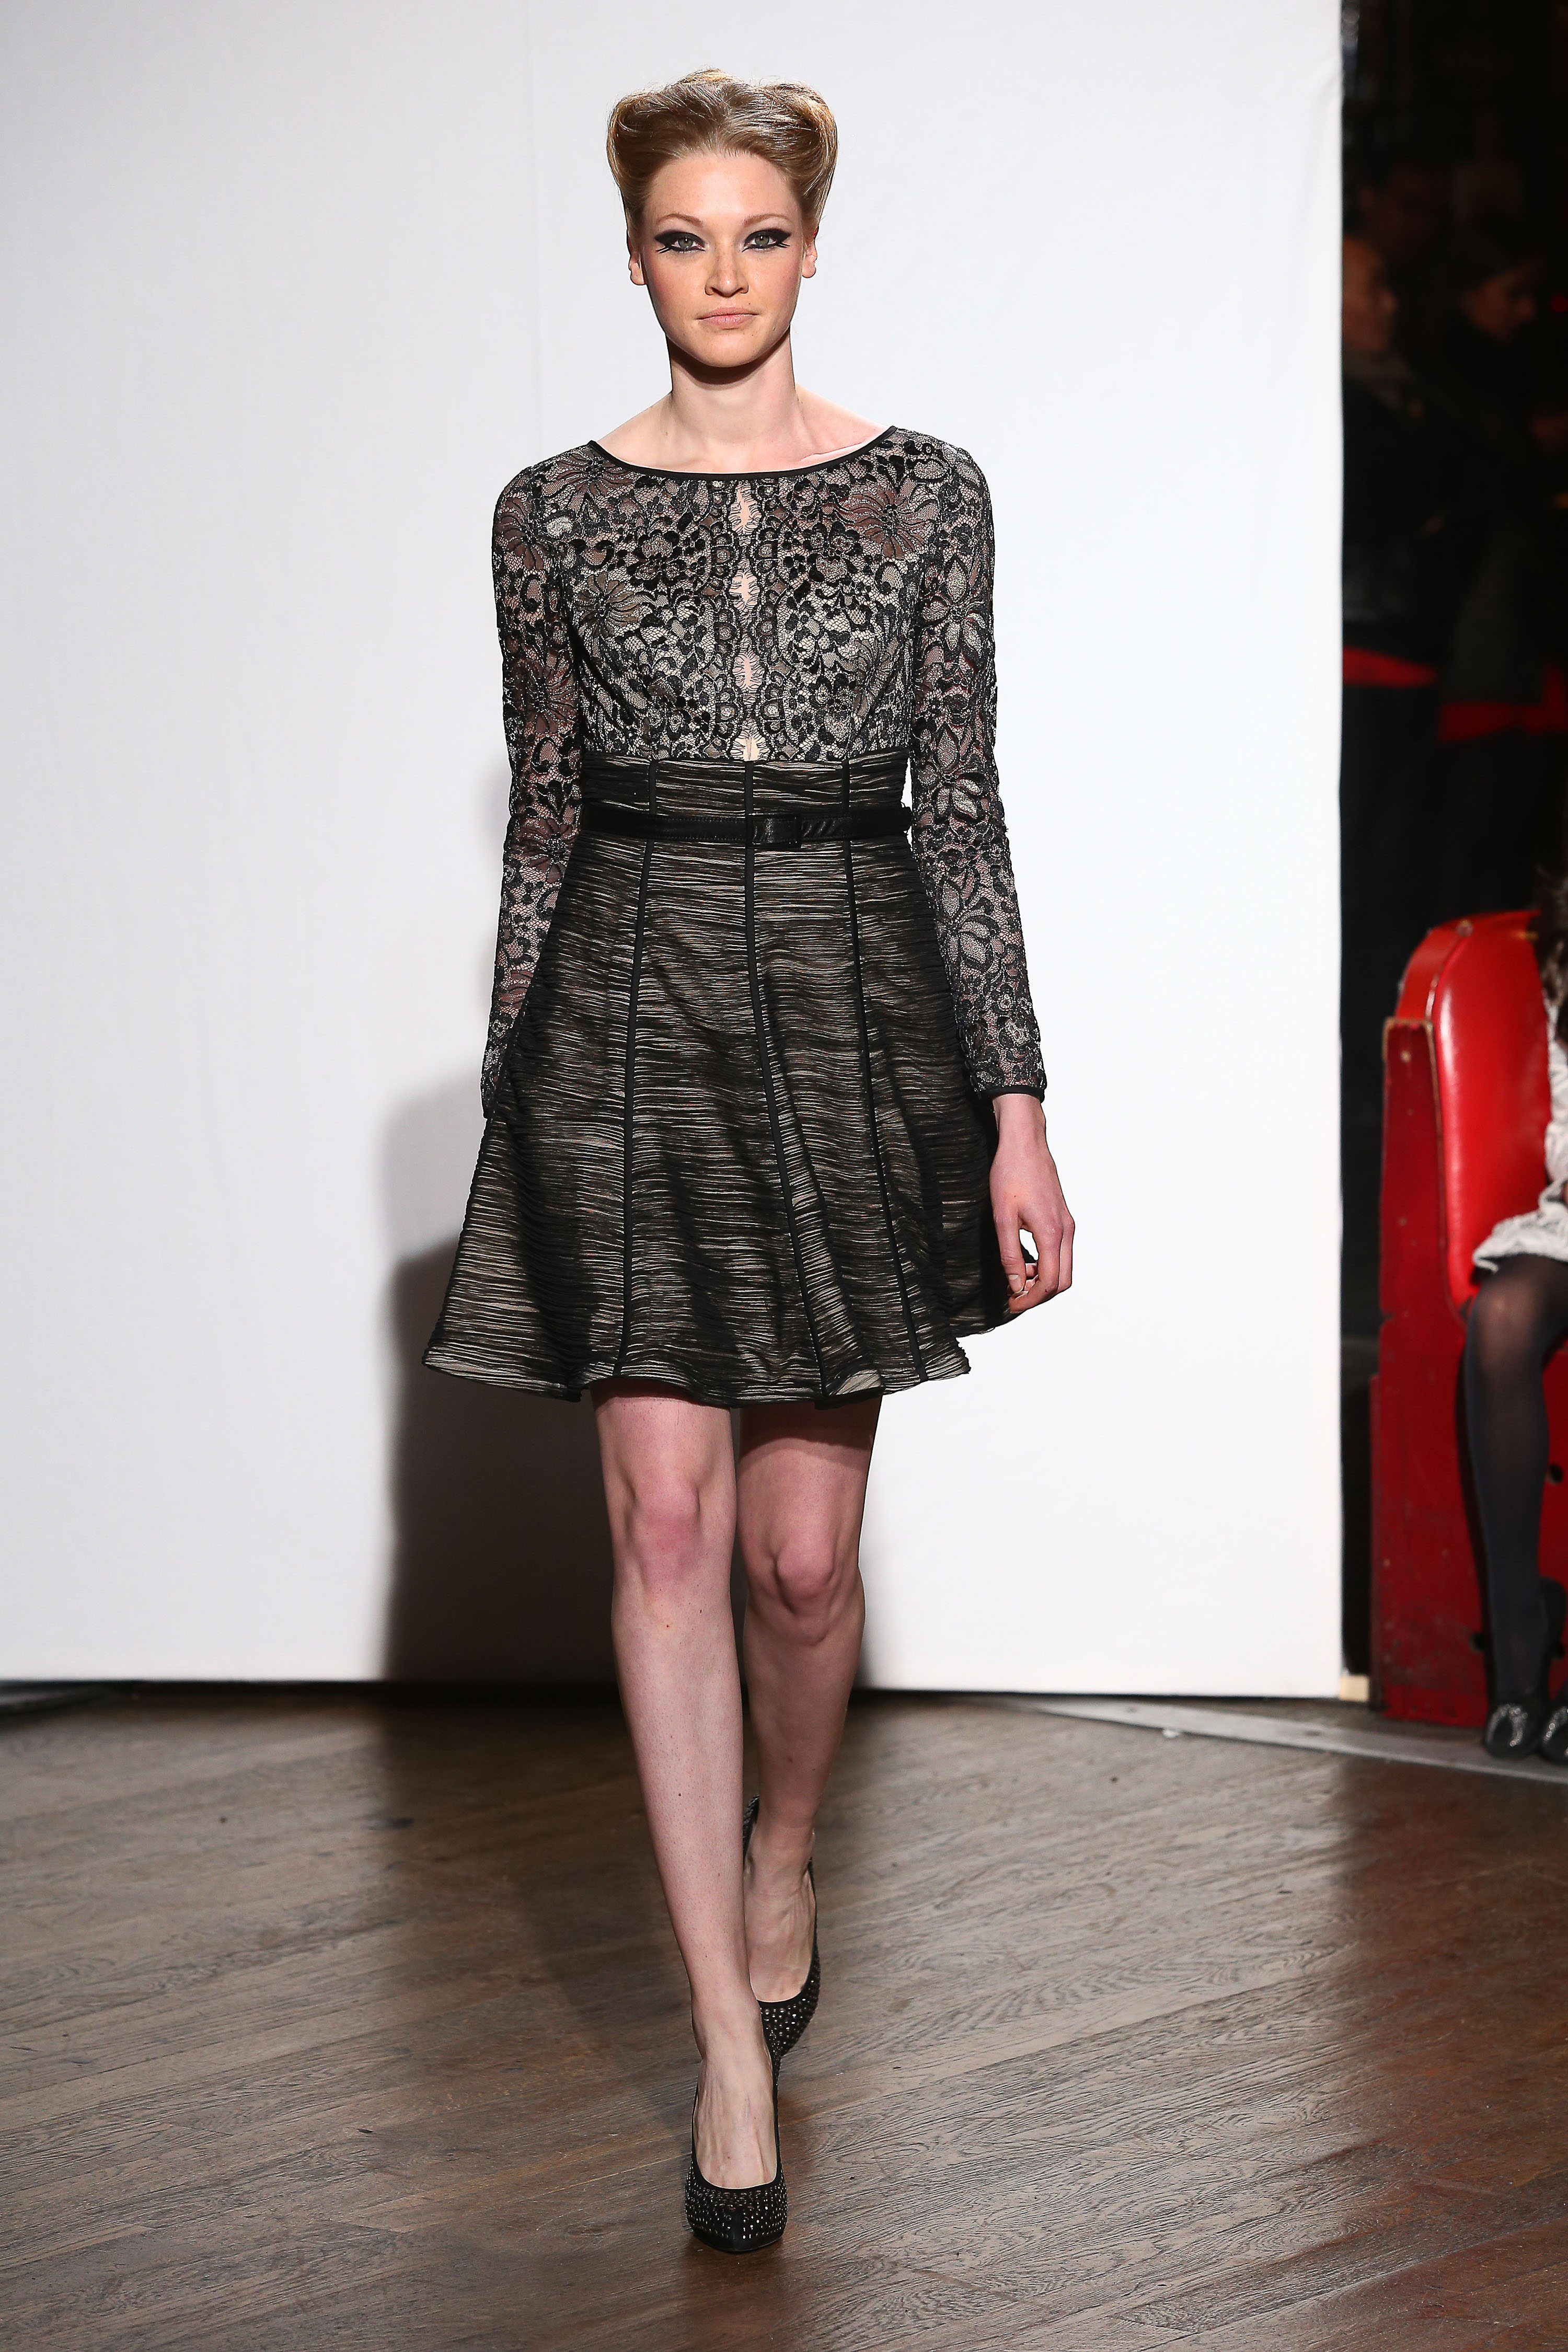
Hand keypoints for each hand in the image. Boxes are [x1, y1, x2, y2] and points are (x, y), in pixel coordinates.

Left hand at [989, 1094, 1073, 1312]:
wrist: (1025, 1143)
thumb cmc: (1011, 1174)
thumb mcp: (1002, 1218)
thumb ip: (1010, 1254)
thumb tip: (1015, 1284)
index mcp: (1052, 1232)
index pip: (1049, 1281)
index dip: (1031, 1299)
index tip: (1012, 1303)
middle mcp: (1066, 1230)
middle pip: (1063, 1280)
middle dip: (1040, 1294)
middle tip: (1014, 1298)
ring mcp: (1067, 1224)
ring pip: (1064, 1267)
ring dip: (1042, 1279)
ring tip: (1015, 1278)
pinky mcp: (1063, 1218)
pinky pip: (1060, 1252)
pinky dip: (1045, 1264)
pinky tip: (1024, 1260)